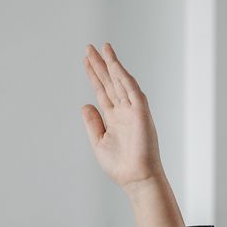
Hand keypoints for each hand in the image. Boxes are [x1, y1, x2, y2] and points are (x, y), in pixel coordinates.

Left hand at [81, 43, 162, 189]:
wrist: (136, 179)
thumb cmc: (121, 165)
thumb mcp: (98, 142)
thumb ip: (92, 123)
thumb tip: (85, 104)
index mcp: (113, 117)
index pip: (102, 91)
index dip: (94, 75)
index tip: (86, 60)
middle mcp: (123, 110)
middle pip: (110, 82)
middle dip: (100, 65)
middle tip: (89, 47)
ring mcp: (133, 110)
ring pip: (121, 82)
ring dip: (112, 65)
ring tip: (103, 48)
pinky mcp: (141, 113)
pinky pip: (132, 90)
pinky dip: (124, 77)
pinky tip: (115, 65)